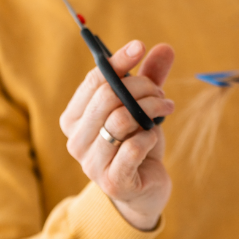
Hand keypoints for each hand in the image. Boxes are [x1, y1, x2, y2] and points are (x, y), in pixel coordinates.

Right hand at [60, 40, 175, 230]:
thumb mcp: (143, 108)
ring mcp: (91, 164)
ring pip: (120, 120)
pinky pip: (132, 147)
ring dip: (150, 109)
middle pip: (106, 98)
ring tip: (165, 109)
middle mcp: (76, 141)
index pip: (92, 82)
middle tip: (161, 91)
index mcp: (74, 119)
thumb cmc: (138, 145)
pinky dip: (149, 137)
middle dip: (141, 87)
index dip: (116, 62)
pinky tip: (153, 137)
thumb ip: (149, 78)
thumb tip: (165, 47)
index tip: (139, 47)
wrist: (145, 191)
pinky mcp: (112, 182)